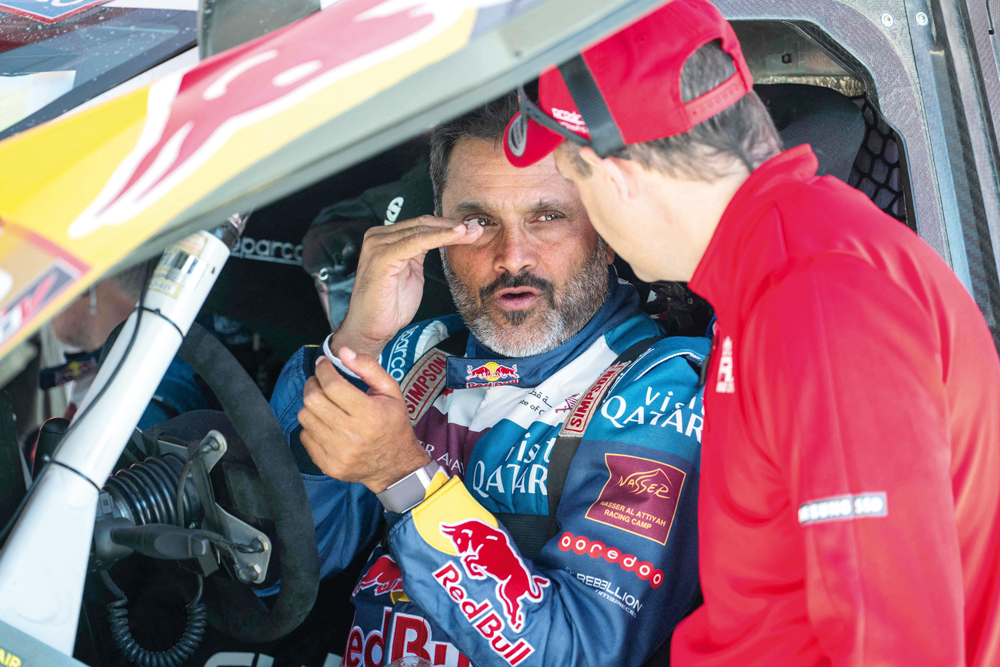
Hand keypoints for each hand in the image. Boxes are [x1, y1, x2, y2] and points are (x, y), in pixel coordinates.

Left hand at [298, 347, 430, 493]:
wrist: (396, 465)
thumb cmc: (394, 423)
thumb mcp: (391, 391)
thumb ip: (369, 367)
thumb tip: (343, 351)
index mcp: (370, 414)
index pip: (333, 385)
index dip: (323, 369)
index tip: (323, 364)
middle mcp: (353, 435)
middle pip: (314, 400)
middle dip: (313, 384)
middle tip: (319, 381)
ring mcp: (338, 453)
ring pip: (305, 417)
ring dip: (311, 404)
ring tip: (323, 402)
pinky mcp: (328, 465)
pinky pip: (305, 437)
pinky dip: (311, 426)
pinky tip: (324, 423)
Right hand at [331, 216, 481, 356]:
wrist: (371, 328)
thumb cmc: (389, 305)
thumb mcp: (411, 272)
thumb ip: (420, 253)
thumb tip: (442, 238)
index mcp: (386, 238)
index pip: (421, 224)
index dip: (448, 225)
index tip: (472, 229)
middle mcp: (379, 237)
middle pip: (422, 223)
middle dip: (453, 225)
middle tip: (476, 228)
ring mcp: (378, 244)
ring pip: (422, 230)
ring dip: (450, 230)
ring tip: (472, 232)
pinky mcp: (382, 256)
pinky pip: (416, 242)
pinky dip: (439, 237)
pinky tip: (456, 235)